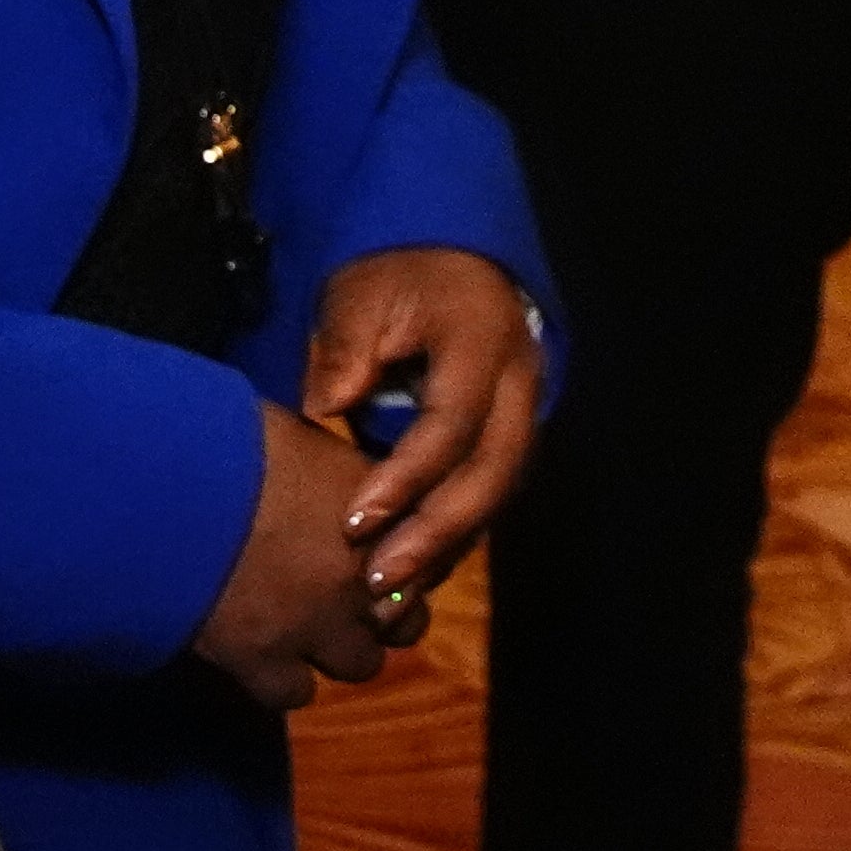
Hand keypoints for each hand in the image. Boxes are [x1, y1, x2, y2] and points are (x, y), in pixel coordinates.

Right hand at [190, 402, 394, 711]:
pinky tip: (261, 656)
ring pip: (361, 664)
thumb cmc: (222, 441)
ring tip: (304, 627)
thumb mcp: (295, 434)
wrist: (159, 490)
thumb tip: (329, 469)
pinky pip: (294, 693)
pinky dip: (282, 679)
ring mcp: (316, 624)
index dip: (405, 556)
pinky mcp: (263, 661)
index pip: (431, 552)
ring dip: (338, 648)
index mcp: (379, 509)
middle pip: (407, 619)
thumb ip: (330, 466)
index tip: (380, 554)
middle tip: (343, 595)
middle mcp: (360, 572)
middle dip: (380, 611)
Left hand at [305, 243, 547, 596]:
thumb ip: (347, 347)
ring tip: (390, 592)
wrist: (451, 258)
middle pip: (492, 472)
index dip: (406, 477)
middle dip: (437, 532)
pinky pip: (490, 493)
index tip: (353, 520)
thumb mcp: (362, 294)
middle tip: (377, 578)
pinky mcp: (510, 435)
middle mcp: (519, 382)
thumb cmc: (398, 276)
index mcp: (483, 341)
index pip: (453, 423)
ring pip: (499, 493)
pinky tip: (412, 571)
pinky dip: (454, 534)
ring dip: (448, 546)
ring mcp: (523, 412)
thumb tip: (326, 404)